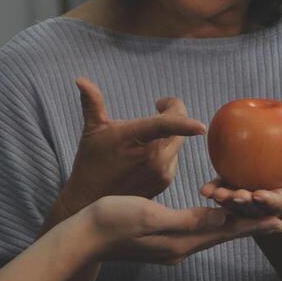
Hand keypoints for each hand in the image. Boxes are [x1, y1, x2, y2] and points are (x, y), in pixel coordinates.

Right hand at [59, 78, 206, 212]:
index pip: (167, 126)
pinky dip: (166, 152)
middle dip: (173, 113)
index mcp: (136, 138)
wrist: (92, 201)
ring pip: (177, 142)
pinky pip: (174, 158)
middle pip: (179, 126)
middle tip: (159, 107)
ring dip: (169, 134)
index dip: (186, 123)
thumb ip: (92, 103)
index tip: (201, 126)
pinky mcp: (165, 182)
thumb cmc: (90, 163)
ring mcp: (161, 171)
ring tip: (148, 136)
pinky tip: (147, 156)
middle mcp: (153, 157)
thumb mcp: (91, 131)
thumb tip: (80, 79)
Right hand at [83, 195, 281, 264]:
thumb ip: (186, 219)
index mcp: (181, 241)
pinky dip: (213, 227)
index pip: (226, 232)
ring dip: (234, 228)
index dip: (254, 225)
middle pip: (223, 236)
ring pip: (210, 236)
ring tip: (254, 221)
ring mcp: (170, 249)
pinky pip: (195, 234)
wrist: (83, 238)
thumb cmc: (112, 221)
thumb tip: (221, 220)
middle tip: (279, 222)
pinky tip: (215, 221)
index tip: (281, 221)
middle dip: (251, 227)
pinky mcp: (160, 244)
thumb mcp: (150, 216)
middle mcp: (180, 248)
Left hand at [200, 164, 281, 220]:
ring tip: (214, 195)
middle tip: (235, 196)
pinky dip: (213, 191)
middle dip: (241, 202)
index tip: (260, 195)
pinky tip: (204, 190)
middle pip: (248, 207)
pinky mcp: (229, 194)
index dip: (266, 201)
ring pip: (231, 204)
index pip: (271, 204)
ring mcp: (241, 203)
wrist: (277, 185)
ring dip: (222, 200)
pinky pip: (221, 192)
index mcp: (276, 205)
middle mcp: (257, 208)